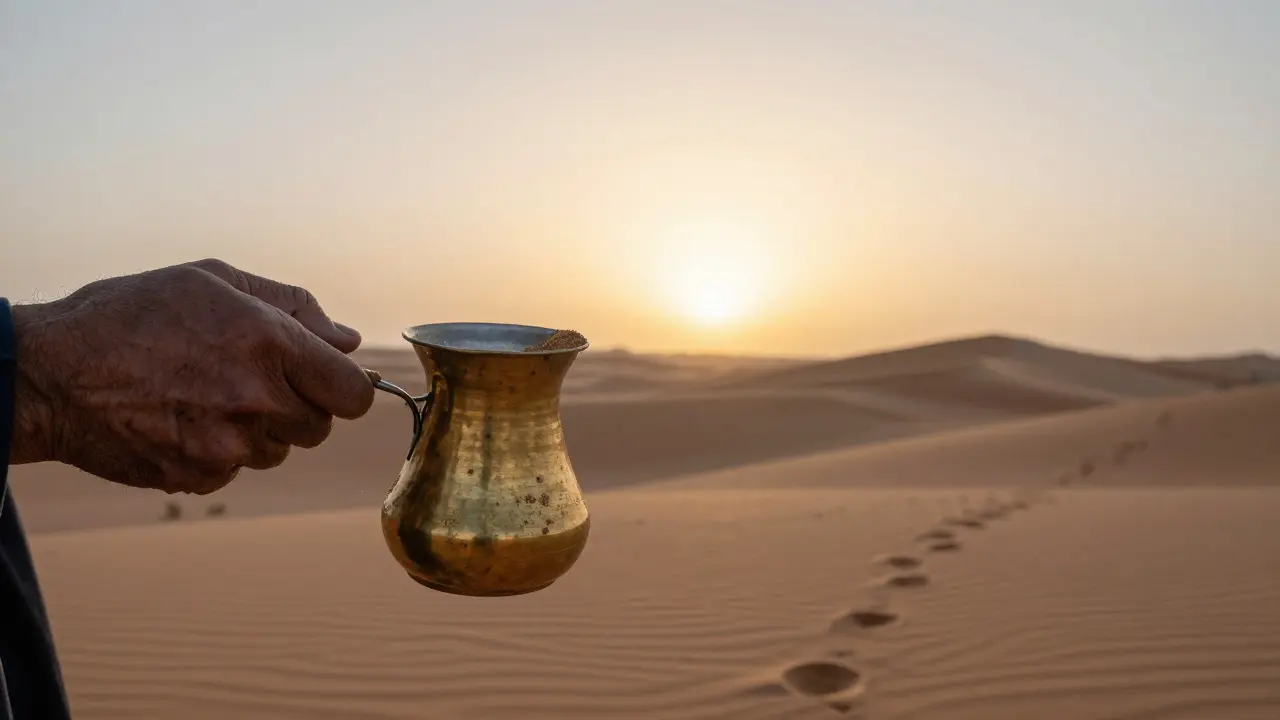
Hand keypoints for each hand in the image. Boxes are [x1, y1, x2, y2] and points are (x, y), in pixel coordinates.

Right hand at [10, 259, 375, 493]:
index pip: (354, 394)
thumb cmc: (133, 313)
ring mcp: (227, 446)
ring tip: (207, 395)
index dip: (344, 389)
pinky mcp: (197, 476)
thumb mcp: (214, 281)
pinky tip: (181, 419)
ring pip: (278, 451)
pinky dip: (218, 452)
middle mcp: (256, 399)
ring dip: (259, 430)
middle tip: (252, 381)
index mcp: (270, 344)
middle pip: (320, 427)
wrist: (51, 372)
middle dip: (298, 406)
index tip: (324, 381)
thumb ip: (293, 307)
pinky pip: (234, 471)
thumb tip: (347, 340)